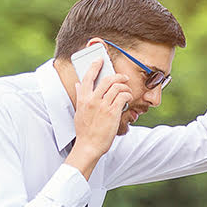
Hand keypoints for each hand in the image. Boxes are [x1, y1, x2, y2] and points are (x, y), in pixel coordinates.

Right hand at [68, 58, 131, 173]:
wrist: (88, 146)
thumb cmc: (84, 131)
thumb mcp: (78, 112)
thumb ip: (79, 97)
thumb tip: (78, 84)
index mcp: (83, 99)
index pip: (88, 77)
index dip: (94, 66)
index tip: (100, 60)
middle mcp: (92, 100)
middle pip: (106, 80)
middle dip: (118, 76)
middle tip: (123, 77)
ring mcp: (102, 106)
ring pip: (117, 87)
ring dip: (125, 87)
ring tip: (127, 91)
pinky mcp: (112, 112)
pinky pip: (122, 97)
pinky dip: (127, 95)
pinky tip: (128, 98)